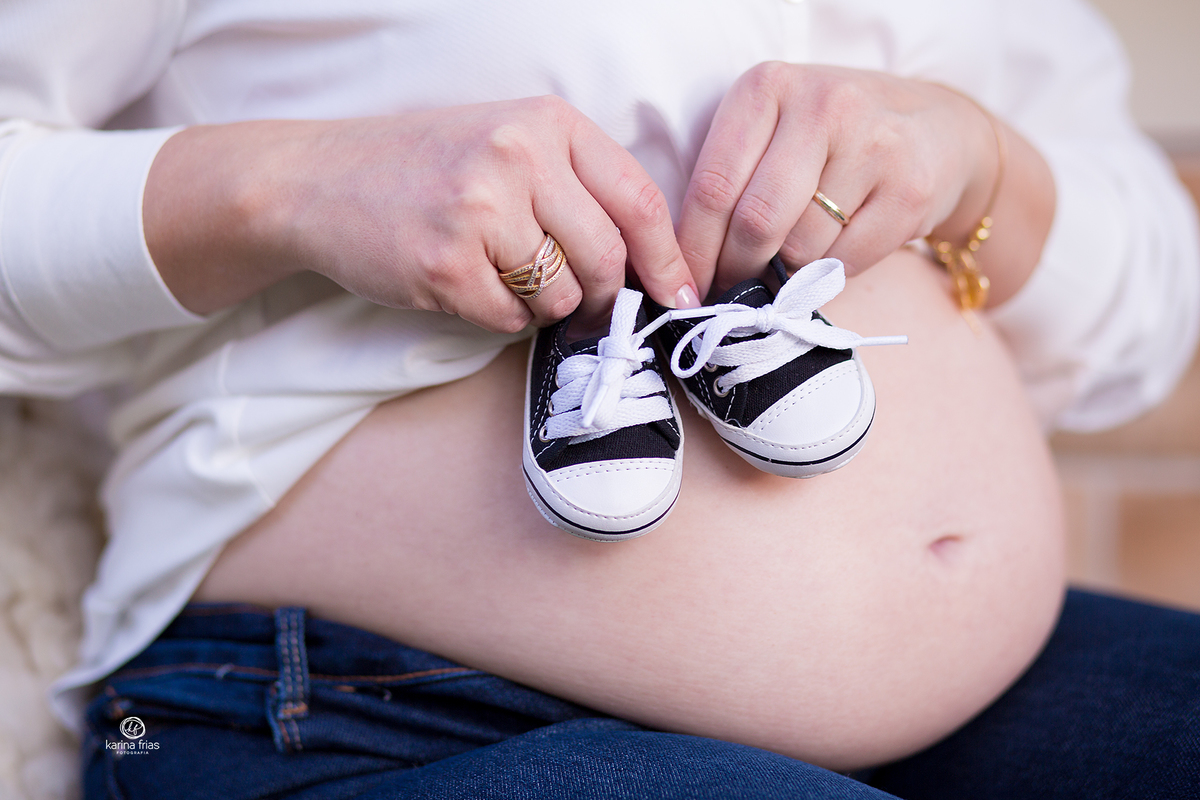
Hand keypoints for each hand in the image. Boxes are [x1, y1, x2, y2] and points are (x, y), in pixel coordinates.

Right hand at [146, 96, 698, 331]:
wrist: (319, 180)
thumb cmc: (424, 166)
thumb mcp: (507, 143)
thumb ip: (574, 186)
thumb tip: (645, 263)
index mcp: (546, 123)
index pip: (638, 198)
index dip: (667, 256)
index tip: (680, 293)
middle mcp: (517, 158)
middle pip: (607, 257)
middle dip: (602, 294)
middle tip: (581, 301)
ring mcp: (479, 211)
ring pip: (561, 296)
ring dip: (544, 306)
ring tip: (502, 276)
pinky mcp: (446, 264)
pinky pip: (510, 320)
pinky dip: (500, 318)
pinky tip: (467, 285)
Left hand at [675, 63, 1001, 299]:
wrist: (938, 132)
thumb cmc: (834, 141)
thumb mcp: (774, 132)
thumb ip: (733, 181)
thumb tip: (691, 270)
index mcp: (768, 86)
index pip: (712, 185)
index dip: (693, 250)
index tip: (685, 285)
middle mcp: (822, 105)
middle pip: (754, 221)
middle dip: (735, 271)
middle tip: (730, 292)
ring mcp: (873, 144)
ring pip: (799, 248)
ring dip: (783, 276)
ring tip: (783, 271)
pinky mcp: (910, 189)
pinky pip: (845, 262)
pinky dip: (826, 278)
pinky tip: (828, 262)